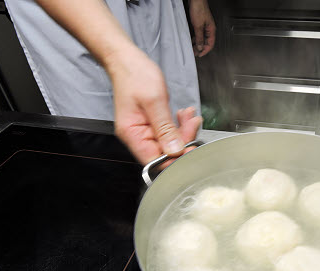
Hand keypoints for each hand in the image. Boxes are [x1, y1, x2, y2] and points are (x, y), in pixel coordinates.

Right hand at [106, 47, 201, 164]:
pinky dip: (179, 125)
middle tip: (193, 124)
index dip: (174, 158)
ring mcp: (144, 131)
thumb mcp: (154, 101)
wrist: (126, 60)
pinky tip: (184, 115)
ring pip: (169, 142)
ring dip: (183, 131)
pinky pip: (168, 132)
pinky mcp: (151, 125)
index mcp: (132, 134)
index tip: (191, 148)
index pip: (155, 160)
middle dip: (183, 140)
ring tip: (189, 116)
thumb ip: (165, 128)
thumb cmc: (134, 75)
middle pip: (164, 152)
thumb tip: (174, 151)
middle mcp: (136, 136)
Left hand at [189, 0, 215, 56]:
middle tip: (195, 52)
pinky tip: (192, 40)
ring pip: (202, 38)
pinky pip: (199, 34)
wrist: (196, 0)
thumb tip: (200, 47)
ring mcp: (205, 26)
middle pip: (206, 42)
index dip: (205, 50)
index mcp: (211, 30)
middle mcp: (209, 29)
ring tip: (192, 47)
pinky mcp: (200, 24)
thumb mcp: (198, 26)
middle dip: (201, 48)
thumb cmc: (199, 9)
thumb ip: (199, 37)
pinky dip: (196, 38)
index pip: (210, 44)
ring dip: (198, 43)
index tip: (200, 54)